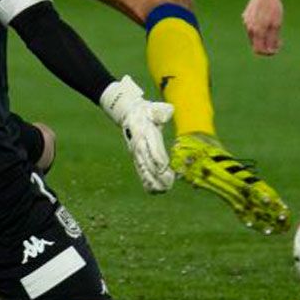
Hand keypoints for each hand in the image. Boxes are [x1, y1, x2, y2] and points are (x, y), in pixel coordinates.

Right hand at [99, 76, 174, 192]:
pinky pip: (141, 172)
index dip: (157, 157)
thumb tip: (167, 114)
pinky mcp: (137, 159)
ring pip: (144, 170)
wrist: (129, 114)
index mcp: (145, 133)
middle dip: (158, 174)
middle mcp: (139, 145)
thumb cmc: (146, 111)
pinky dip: (147, 182)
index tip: (165, 167)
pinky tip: (155, 192)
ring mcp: (136, 153)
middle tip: (170, 182)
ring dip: (154, 181)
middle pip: (148, 162)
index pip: (151, 146)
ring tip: (164, 190)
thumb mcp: (154, 108)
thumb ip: (161, 112)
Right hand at [243, 0, 283, 55]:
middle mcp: (249, 28)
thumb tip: (270, 50)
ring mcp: (246, 21)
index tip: (277, 49)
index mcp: (257, 31)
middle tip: (279, 41)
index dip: (268, 53)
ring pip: (254, 35)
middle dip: (267, 45)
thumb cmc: (274, 8)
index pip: (259, 50)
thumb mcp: (277, 25)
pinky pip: (252, 26)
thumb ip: (272, 39)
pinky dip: (260, 28)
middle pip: (256, 44)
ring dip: (263, 37)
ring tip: (274, 28)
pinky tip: (267, 19)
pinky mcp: (246, 16)